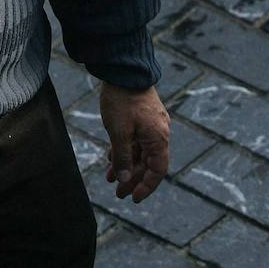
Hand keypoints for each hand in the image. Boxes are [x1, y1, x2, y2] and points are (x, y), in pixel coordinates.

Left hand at [99, 83, 168, 203]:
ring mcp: (150, 124)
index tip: (133, 198)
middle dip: (133, 179)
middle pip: (148, 163)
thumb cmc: (122, 100)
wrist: (122, 69)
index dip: (146, 187)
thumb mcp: (119, 132)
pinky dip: (124, 151)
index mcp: (158, 139)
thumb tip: (126, 180)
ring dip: (126, 165)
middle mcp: (158, 133)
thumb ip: (123, 158)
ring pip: (139, 152)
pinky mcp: (141, 117)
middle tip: (118, 193)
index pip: (157, 171)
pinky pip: (135, 140)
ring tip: (110, 178)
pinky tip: (111, 158)